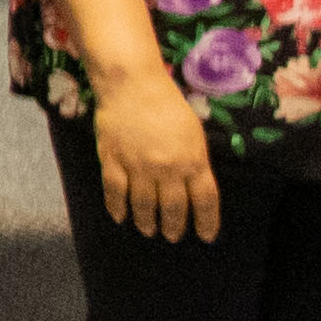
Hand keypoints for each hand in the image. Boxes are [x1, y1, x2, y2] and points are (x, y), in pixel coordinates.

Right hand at [88, 79, 219, 245]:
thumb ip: (195, 161)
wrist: (132, 84)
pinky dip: (117, 207)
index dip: (207, 222)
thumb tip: (193, 185)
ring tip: (148, 230)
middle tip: (171, 236)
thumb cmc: (168, 104)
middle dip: (173, 226)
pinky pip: (114, 190)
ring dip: (146, 221)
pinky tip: (120, 217)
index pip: (205, 201)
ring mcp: (138, 165)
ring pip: (143, 204)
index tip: (205, 236)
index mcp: (193, 161)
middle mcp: (167, 168)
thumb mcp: (194, 133)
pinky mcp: (112, 159)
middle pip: (173, 207)